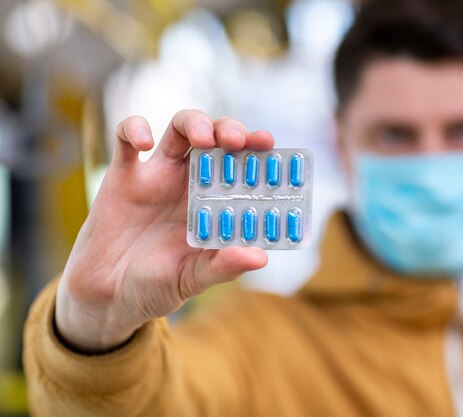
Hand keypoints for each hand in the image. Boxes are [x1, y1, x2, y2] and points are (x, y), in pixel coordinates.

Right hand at [55, 110, 272, 351]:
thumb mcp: (193, 279)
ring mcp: (158, 176)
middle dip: (229, 129)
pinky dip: (133, 129)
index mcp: (214, 203)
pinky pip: (125, 138)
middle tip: (237, 141)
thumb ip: (223, 267)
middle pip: (215, 137)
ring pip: (180, 129)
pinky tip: (144, 143)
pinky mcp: (123, 175)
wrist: (108, 298)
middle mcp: (190, 183)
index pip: (241, 166)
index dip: (256, 150)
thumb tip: (260, 258)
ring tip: (203, 139)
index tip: (268, 144)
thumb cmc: (156, 286)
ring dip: (194, 123)